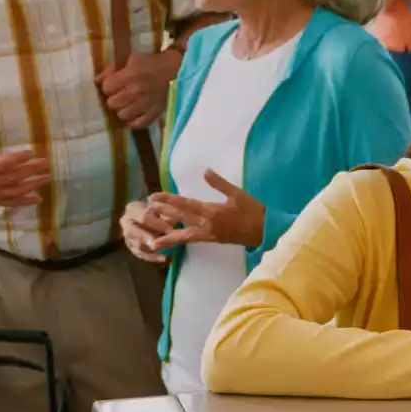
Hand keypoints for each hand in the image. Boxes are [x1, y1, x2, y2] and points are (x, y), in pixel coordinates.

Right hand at [0, 107, 49, 207]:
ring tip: (47, 178)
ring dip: (31, 185)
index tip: (30, 152)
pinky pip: (9, 202)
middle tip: (46, 163)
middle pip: (11, 176)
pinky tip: (38, 198)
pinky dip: (24, 201)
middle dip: (30, 170)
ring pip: (13, 190)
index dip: (16, 159)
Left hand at [96, 48, 180, 129]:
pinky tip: (135, 114)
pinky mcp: (154, 113)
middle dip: (114, 99)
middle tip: (120, 96)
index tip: (114, 85)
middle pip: (112, 104)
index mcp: (129, 76)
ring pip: (122, 116)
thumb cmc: (150, 63)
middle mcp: (136, 92)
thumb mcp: (129, 59)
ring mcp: (145, 104)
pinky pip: (137, 125)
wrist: (174, 70)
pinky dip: (134, 121)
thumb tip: (96, 81)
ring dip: (123, 110)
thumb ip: (111, 70)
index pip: (106, 88)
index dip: (108, 86)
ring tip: (128, 105)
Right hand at [120, 198, 178, 263]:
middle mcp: (125, 221)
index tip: (171, 230)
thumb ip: (165, 213)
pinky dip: (152, 257)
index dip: (157, 224)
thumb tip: (173, 221)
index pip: (143, 217)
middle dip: (151, 238)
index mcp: (132, 208)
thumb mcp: (162, 207)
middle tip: (166, 243)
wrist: (148, 215)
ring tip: (167, 250)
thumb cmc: (157, 209)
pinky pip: (140, 254)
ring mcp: (126, 235)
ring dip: (153, 248)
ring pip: (137, 244)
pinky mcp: (131, 246)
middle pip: (136, 231)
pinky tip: (163, 258)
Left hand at [147, 170, 264, 249]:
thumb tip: (205, 171)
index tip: (153, 197)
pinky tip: (174, 238)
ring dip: (168, 236)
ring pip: (184, 235)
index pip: (184, 204)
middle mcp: (206, 224)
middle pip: (179, 219)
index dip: (167, 200)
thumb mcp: (237, 194)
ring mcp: (208, 234)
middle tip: (145, 212)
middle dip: (162, 215)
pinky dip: (182, 239)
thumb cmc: (253, 211)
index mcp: (210, 211)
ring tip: (154, 240)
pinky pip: (193, 239)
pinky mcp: (213, 240)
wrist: (265, 231)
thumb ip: (219, 183)